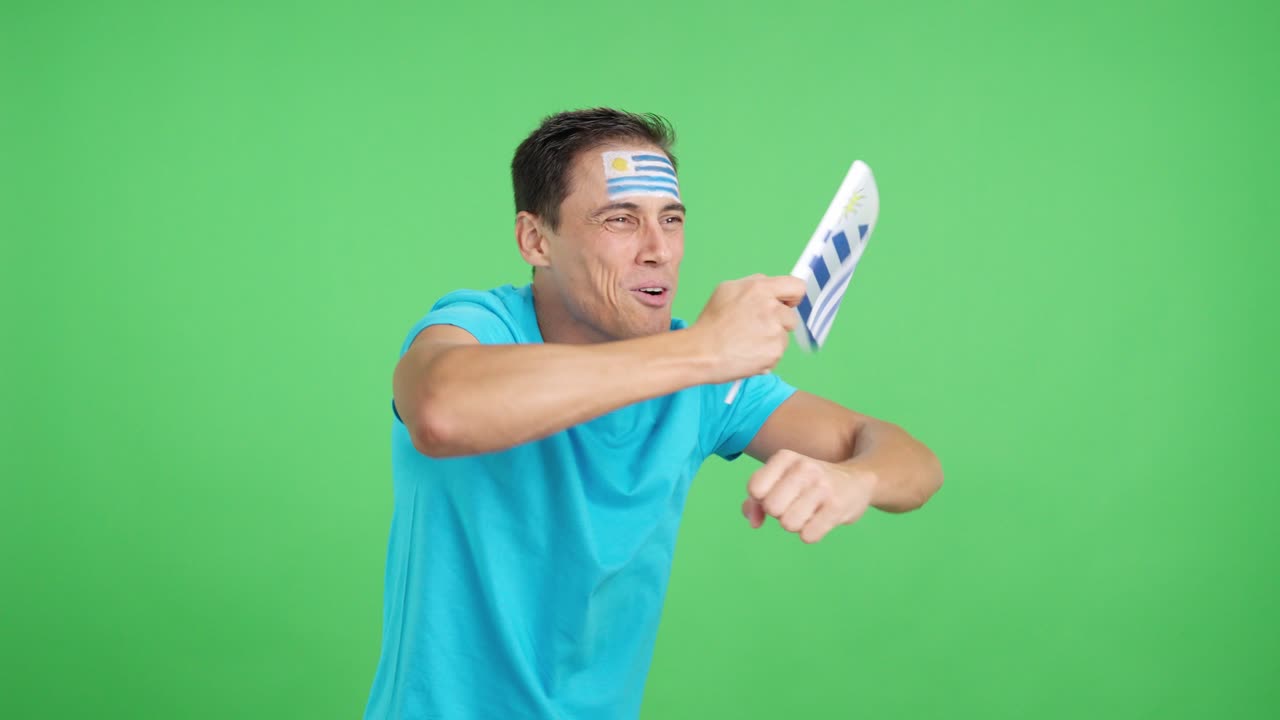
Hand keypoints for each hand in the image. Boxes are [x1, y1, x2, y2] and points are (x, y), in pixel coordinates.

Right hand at [690, 274, 806, 384]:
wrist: (702, 353)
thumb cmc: (712, 323)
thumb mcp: (727, 290)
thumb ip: (754, 285)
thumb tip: (770, 288)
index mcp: (760, 288)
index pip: (797, 286)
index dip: (792, 297)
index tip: (787, 304)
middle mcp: (771, 308)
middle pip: (791, 316)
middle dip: (779, 322)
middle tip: (756, 328)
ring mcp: (775, 331)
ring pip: (784, 336)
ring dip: (771, 340)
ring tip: (748, 342)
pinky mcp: (775, 352)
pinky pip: (777, 353)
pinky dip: (766, 355)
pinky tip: (748, 353)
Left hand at [741, 449, 875, 542]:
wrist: (857, 479)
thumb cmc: (809, 483)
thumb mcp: (781, 480)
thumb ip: (756, 499)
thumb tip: (754, 522)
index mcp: (786, 457)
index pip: (755, 488)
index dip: (761, 500)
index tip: (776, 496)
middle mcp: (804, 467)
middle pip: (771, 507)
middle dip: (779, 513)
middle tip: (794, 505)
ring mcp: (822, 487)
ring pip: (788, 524)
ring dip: (795, 525)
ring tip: (808, 512)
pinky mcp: (838, 507)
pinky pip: (808, 535)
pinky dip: (810, 534)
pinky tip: (820, 521)